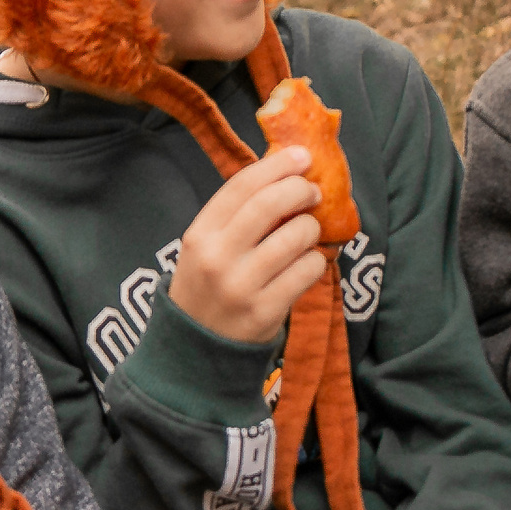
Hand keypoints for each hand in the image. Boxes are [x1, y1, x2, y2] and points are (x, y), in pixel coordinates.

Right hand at [167, 144, 327, 343]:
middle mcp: (218, 257)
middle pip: (269, 204)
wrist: (193, 352)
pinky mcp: (266, 311)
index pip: (241, 186)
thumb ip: (235, 217)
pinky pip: (307, 271)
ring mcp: (242, 286)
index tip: (302, 156)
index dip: (276, 166)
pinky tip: (309, 263)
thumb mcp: (204, 249)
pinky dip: (317, 261)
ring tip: (308, 232)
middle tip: (313, 191)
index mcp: (200, 234)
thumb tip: (284, 176)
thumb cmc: (206, 289)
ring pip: (295, 237)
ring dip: (311, 227)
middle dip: (300, 190)